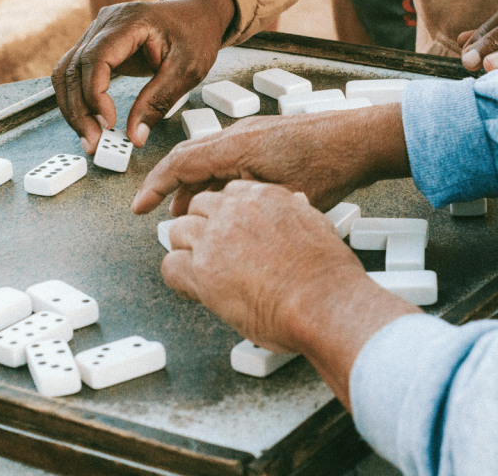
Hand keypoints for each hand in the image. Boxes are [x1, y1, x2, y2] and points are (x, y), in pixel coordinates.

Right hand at [52, 0, 234, 152]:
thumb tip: (135, 137)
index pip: (96, 57)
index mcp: (130, 21)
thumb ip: (158, 102)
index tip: (108, 123)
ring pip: (66, 72)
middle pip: (74, 67)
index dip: (95, 93)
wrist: (196, 14)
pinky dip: (78, 99)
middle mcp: (105, 23)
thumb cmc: (195, 36)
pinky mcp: (96, 46)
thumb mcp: (186, 70)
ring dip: (73, 108)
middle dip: (79, 110)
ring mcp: (96, 33)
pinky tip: (89, 121)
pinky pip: (75, 74)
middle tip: (94, 143)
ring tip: (90, 137)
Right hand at [131, 104, 410, 216]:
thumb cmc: (330, 165)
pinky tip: (226, 204)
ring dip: (196, 187)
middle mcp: (239, 134)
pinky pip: (228, 158)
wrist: (364, 139)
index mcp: (235, 145)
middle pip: (188, 159)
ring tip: (191, 218)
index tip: (139, 208)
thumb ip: (241, 206)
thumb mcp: (278, 195)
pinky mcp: (266, 138)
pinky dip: (217, 181)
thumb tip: (212, 223)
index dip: (154, 187)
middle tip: (157, 215)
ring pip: (209, 160)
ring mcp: (252, 134)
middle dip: (169, 189)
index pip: (179, 163)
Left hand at [163, 181, 420, 404]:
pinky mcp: (202, 270)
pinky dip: (178, 279)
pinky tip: (192, 289)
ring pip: (179, 232)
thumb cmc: (327, 276)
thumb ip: (298, 212)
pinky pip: (170, 266)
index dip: (225, 215)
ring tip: (199, 271)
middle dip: (201, 229)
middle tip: (209, 252)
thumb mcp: (319, 225)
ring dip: (187, 251)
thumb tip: (296, 204)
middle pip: (198, 207)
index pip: (228, 194)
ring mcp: (215, 239)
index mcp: (264, 198)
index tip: (227, 230)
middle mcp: (236, 212)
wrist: (325, 303)